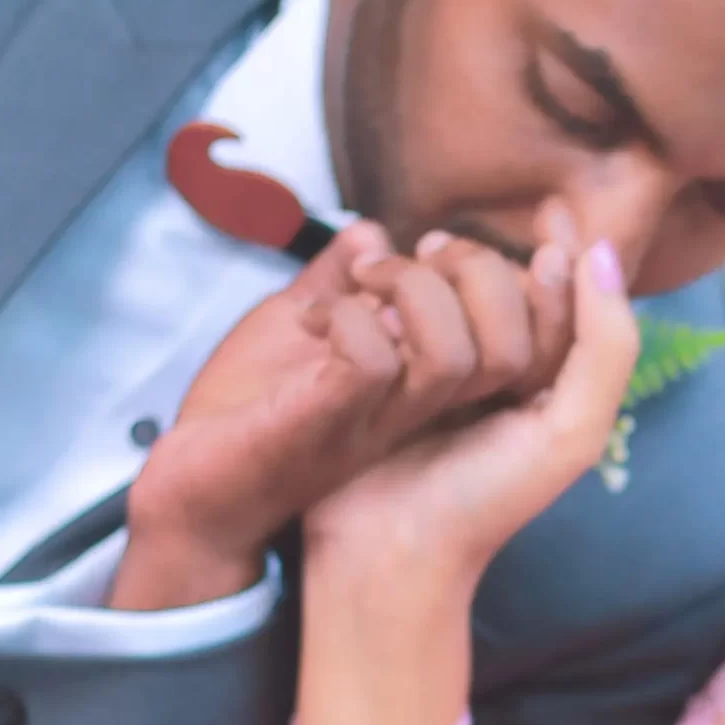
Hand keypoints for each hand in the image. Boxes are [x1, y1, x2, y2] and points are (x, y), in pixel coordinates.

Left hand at [112, 210, 575, 610]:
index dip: (520, 278)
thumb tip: (374, 232)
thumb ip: (341, 280)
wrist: (193, 492)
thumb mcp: (303, 327)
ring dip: (410, 290)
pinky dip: (347, 318)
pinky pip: (375, 362)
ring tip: (360, 283)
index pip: (531, 337)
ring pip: (458, 354)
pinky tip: (313, 319)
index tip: (438, 243)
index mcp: (435, 387)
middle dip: (474, 268)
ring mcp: (384, 422)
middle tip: (404, 258)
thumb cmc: (248, 414)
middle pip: (517, 341)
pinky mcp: (333, 426)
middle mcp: (427, 410)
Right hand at [302, 233, 636, 592]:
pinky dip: (368, 297)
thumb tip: (600, 249)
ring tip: (389, 294)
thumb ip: (606, 344)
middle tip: (452, 305)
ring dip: (414, 278)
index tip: (535, 231)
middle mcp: (488, 356)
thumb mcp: (571, 430)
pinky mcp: (368, 363)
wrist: (390, 552)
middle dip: (473, 271)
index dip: (548, 255)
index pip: (555, 280)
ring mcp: (424, 358)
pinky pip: (373, 302)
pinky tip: (359, 296)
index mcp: (545, 368)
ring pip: (431, 277)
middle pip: (489, 271)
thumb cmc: (489, 499)